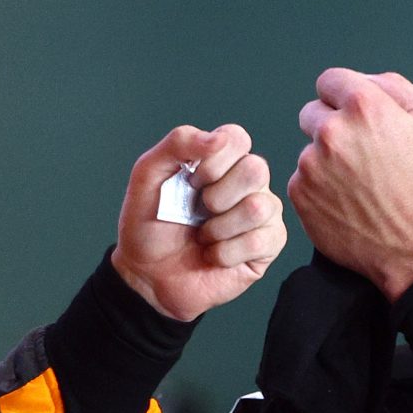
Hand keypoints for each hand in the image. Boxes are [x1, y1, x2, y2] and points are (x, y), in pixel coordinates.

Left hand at [111, 125, 287, 321]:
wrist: (146, 274)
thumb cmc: (147, 223)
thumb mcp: (148, 174)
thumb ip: (178, 143)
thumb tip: (218, 138)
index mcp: (222, 160)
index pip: (238, 138)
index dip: (213, 161)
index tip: (191, 181)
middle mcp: (247, 183)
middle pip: (256, 170)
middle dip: (217, 196)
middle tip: (198, 211)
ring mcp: (262, 214)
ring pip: (259, 208)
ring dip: (219, 228)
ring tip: (203, 237)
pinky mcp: (267, 246)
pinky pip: (260, 241)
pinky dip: (225, 253)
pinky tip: (213, 255)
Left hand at [290, 70, 412, 300]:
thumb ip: (394, 87)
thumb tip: (364, 80)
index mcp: (365, 106)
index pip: (329, 81)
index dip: (343, 97)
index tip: (355, 118)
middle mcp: (331, 131)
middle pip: (312, 112)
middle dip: (332, 127)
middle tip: (360, 156)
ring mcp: (311, 165)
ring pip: (309, 150)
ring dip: (326, 161)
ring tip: (359, 185)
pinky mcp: (300, 195)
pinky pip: (302, 180)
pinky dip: (319, 188)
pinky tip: (347, 202)